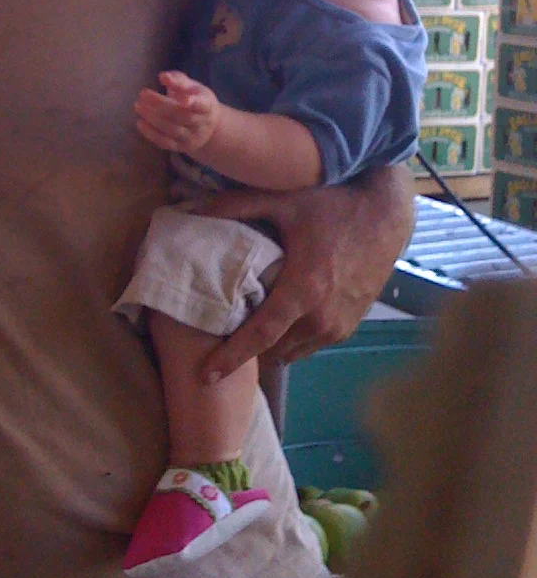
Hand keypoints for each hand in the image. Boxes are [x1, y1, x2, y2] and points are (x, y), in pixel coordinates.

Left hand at [134, 71, 218, 153]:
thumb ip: (178, 80)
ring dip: (152, 118)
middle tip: (143, 94)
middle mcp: (202, 124)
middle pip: (182, 115)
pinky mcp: (181, 147)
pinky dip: (151, 133)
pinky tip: (140, 122)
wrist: (208, 126)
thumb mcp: (192, 87)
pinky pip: (165, 142)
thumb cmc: (196, 99)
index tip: (181, 98)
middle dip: (161, 104)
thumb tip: (163, 76)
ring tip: (138, 106)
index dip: (192, 102)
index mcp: (207, 105)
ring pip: (172, 129)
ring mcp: (192, 138)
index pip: (201, 104)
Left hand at [195, 164, 414, 381]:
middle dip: (246, 351)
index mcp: (303, 291)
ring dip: (270, 346)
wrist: (386, 214)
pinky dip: (291, 340)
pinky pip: (311, 344)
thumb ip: (236, 206)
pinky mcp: (350, 325)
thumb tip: (191, 210)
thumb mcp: (283, 201)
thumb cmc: (334, 206)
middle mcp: (322, 317)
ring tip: (246, 330)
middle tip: (218, 339)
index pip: (260, 336)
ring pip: (293, 351)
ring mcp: (339, 325)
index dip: (231, 358)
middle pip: (273, 350)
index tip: (206, 376)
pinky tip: (278, 322)